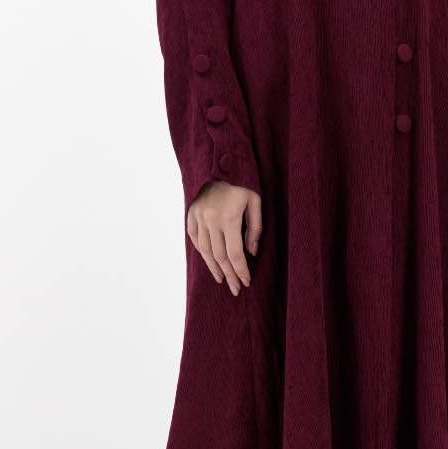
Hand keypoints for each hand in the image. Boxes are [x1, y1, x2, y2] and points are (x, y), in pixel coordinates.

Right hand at [188, 181, 261, 295]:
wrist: (220, 160)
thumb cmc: (243, 181)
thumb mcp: (255, 201)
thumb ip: (254, 228)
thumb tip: (251, 252)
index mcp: (229, 217)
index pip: (235, 253)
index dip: (240, 271)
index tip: (246, 282)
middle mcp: (211, 219)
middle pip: (220, 256)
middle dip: (229, 275)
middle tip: (235, 288)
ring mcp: (199, 216)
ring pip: (205, 250)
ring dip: (213, 267)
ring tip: (221, 279)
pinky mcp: (191, 213)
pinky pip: (194, 237)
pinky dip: (201, 251)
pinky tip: (208, 260)